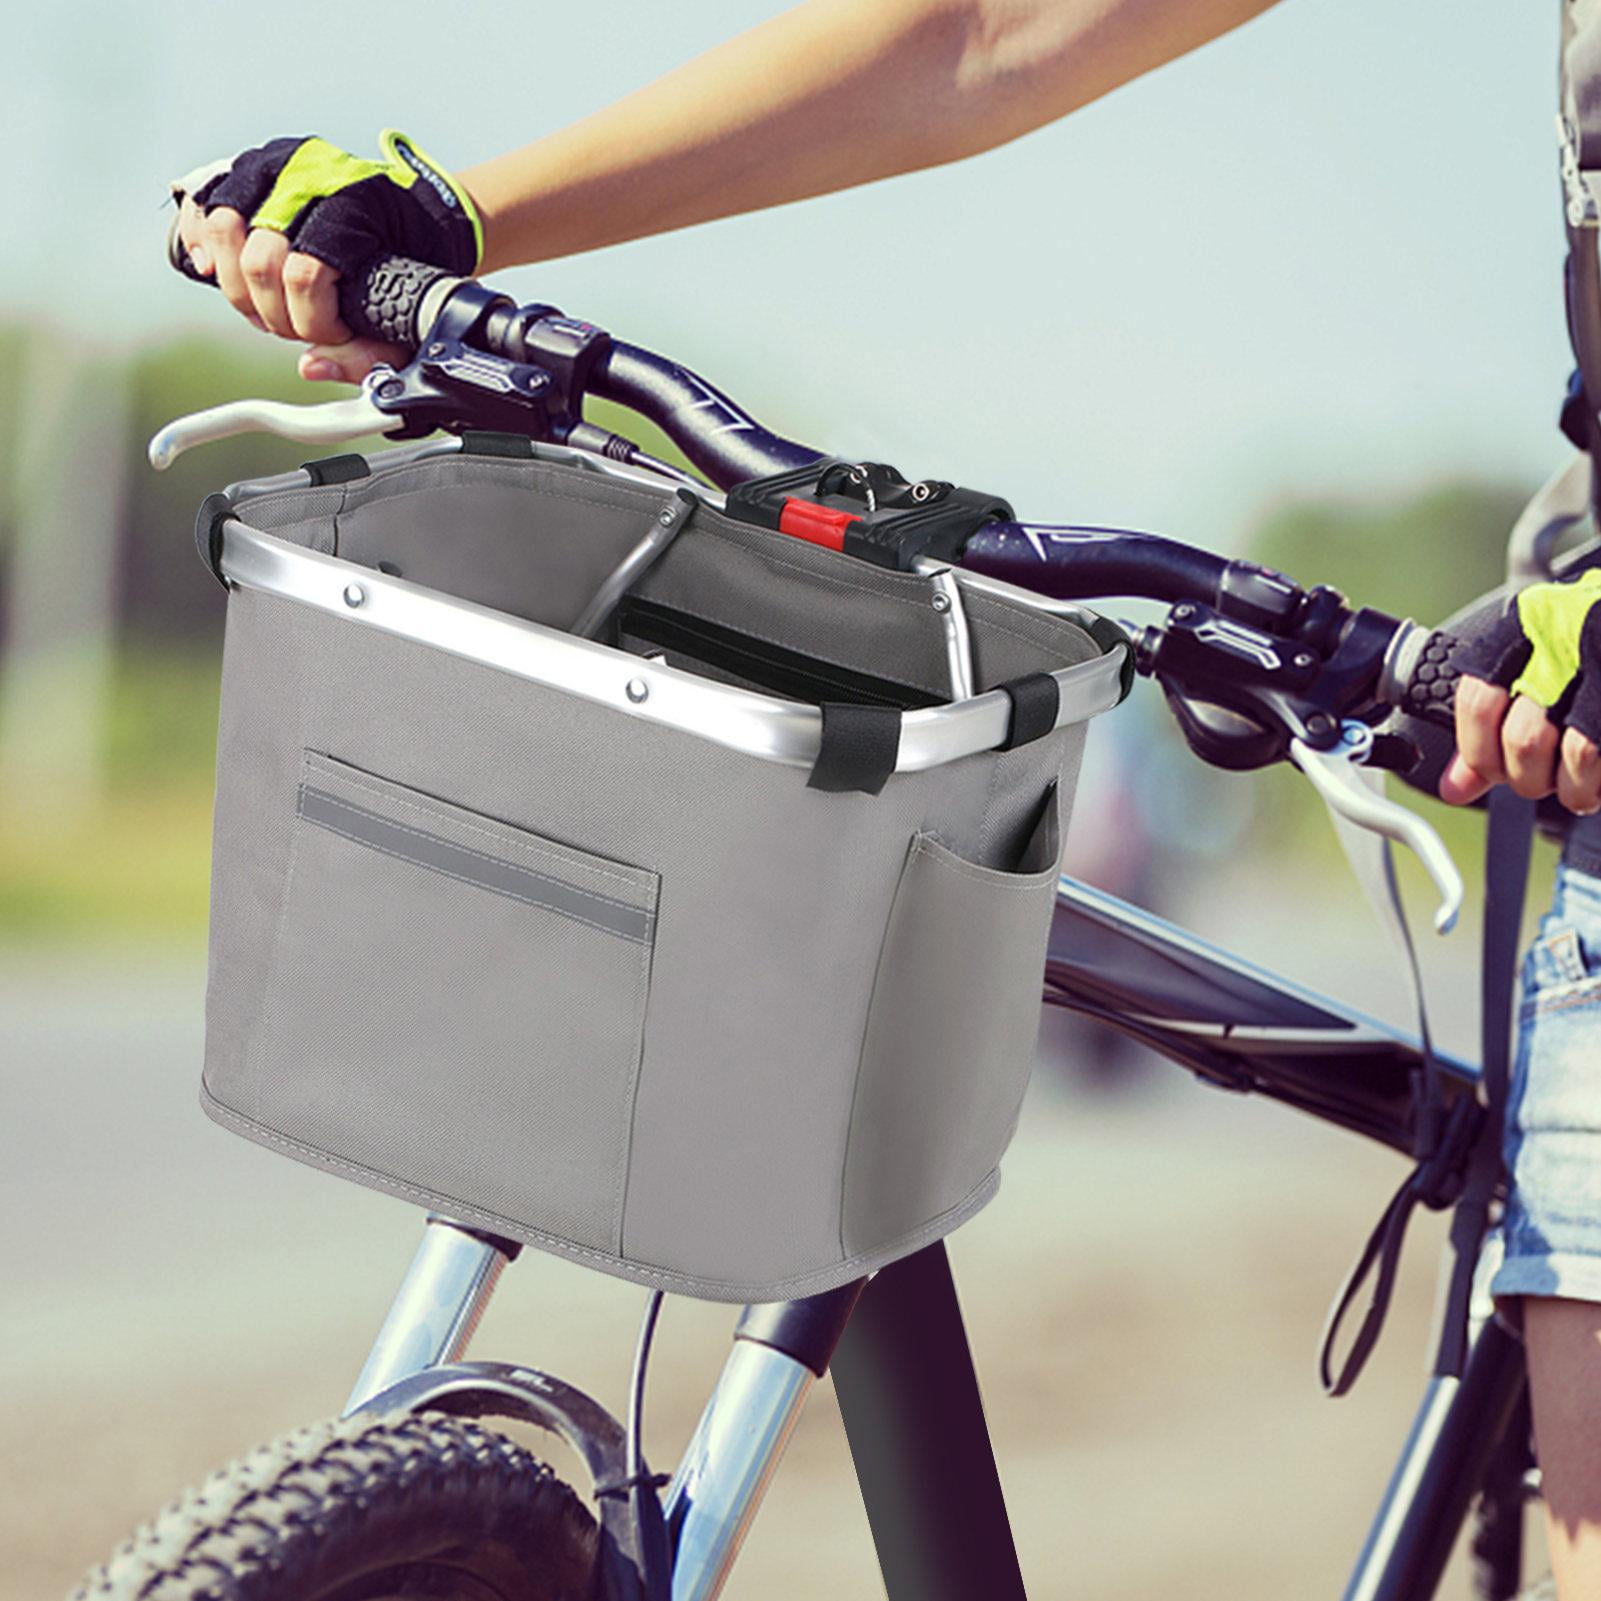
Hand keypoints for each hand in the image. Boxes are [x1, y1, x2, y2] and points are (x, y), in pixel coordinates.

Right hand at [169, 131, 480, 382]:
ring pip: (223, 227)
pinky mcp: (247, 167)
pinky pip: (203, 201)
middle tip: (298, 326)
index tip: (334, 336)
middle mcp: (309, 172)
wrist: (417, 208)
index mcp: (355, 202)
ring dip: (238, 285)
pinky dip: (200, 239)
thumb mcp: (410, 309)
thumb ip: (371, 351)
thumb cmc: (415, 259)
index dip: (313, 322)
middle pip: (259, 259)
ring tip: (266, 305)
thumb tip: (311, 368)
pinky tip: (213, 269)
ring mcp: (274, 163)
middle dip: (275, 313)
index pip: (305, 274)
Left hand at [1439, 570, 1600, 812]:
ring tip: (1576, 787)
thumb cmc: (1587, 647)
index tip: (1488, 768)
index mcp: (1530, 623)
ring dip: (1572, 788)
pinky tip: (1597, 782)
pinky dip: (1597, 783)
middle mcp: (1570, 636)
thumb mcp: (1536, 665)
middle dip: (1526, 776)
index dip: (1477, 750)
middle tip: (1537, 778)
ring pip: (1578, 753)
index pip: (1479, 700)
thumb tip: (1455, 786)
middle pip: (1525, 738)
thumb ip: (1491, 723)